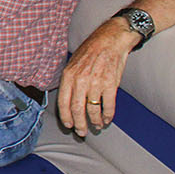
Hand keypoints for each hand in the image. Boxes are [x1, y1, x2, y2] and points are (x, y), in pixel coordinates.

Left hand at [58, 17, 135, 135]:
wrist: (110, 40)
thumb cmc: (91, 51)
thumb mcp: (73, 63)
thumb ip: (69, 80)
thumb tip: (66, 99)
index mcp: (68, 75)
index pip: (63, 102)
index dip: (65, 116)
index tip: (69, 125)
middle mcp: (80, 80)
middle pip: (77, 109)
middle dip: (79, 124)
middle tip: (82, 132)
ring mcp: (96, 83)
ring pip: (93, 110)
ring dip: (94, 121)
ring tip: (96, 126)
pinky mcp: (111, 84)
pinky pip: (108, 106)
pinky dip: (108, 116)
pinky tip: (107, 119)